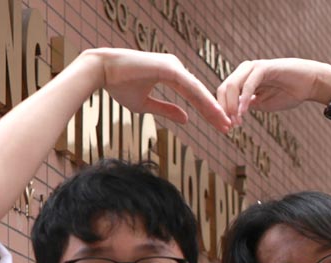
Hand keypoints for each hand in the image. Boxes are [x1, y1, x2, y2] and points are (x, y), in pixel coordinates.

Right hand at [84, 48, 230, 132]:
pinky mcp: (170, 67)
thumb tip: (187, 119)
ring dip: (213, 108)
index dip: (207, 112)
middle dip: (215, 112)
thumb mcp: (146, 104)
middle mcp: (175, 68)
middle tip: (229, 129)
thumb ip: (167, 110)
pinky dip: (203, 100)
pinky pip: (191, 87)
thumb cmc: (118, 86)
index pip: (194, 97)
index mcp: (171, 75)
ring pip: (199, 91)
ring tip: (226, 123)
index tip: (219, 127)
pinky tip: (214, 111)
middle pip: (200, 94)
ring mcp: (174, 66)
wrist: (101, 71)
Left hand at [217, 59, 327, 124]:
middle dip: (224, 109)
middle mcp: (244, 71)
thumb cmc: (287, 93)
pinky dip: (244, 99)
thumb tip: (231, 114)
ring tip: (236, 121)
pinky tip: (243, 112)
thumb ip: (246, 106)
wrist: (308, 84)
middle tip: (229, 126)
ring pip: (232, 86)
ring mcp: (252, 68)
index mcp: (242, 78)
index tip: (226, 128)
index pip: (224, 93)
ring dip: (231, 105)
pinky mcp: (263, 68)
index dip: (222, 110)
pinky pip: (248, 84)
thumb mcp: (262, 104)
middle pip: (223, 89)